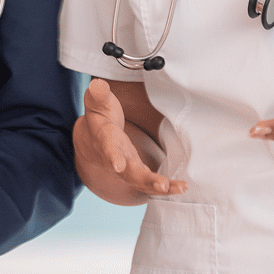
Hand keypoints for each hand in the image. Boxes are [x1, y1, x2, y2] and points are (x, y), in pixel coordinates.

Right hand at [75, 78, 185, 197]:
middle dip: (145, 179)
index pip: (108, 148)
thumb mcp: (97, 104)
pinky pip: (150, 183)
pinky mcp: (137, 172)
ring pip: (142, 181)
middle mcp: (116, 159)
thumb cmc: (98, 119)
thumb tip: (98, 84)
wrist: (91, 141)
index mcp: (105, 140)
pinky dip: (166, 187)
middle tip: (162, 185)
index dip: (112, 156)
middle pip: (129, 173)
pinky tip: (182, 188)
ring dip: (160, 186)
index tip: (118, 165)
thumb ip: (98, 95)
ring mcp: (127, 168)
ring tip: (180, 188)